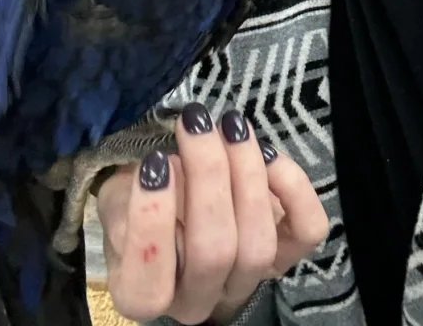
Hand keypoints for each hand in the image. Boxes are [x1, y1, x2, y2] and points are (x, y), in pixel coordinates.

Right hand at [97, 104, 328, 324]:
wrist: (173, 200)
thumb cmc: (138, 198)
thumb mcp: (116, 198)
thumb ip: (127, 199)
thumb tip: (161, 174)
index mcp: (142, 294)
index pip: (149, 287)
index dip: (153, 223)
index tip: (155, 162)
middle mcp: (196, 300)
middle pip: (213, 252)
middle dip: (207, 176)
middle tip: (196, 124)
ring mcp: (245, 281)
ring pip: (259, 244)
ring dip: (247, 173)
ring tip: (230, 126)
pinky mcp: (285, 256)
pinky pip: (306, 232)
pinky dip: (294, 189)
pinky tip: (268, 154)